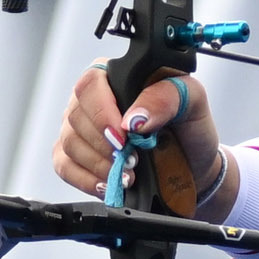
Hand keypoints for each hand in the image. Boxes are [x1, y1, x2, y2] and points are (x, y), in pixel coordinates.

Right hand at [51, 67, 229, 217]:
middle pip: (77, 116)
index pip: (91, 83)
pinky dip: (86, 180)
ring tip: (127, 175)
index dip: (102, 112)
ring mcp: (81, 128)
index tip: (122, 137)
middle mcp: (93, 99)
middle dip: (104, 146)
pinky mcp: (76, 156)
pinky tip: (108, 184)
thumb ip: (166, 97)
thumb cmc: (189, 127)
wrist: (193, 164)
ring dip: (99, 165)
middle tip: (133, 161)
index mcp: (116, 75)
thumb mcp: (193, 101)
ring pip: (70, 143)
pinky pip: (64, 166)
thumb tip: (134, 117)